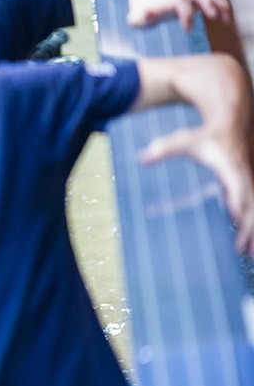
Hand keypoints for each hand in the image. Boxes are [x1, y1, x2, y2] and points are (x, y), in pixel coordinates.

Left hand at [127, 0, 232, 30]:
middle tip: (214, 16)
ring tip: (226, 19)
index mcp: (167, 0)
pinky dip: (221, 6)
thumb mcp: (135, 17)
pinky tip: (226, 18)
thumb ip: (138, 18)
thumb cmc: (141, 12)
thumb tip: (148, 13)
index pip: (180, 2)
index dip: (186, 14)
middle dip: (207, 0)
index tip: (188, 30)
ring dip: (219, 3)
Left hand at [139, 125, 253, 254]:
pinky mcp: (250, 192)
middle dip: (249, 227)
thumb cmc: (207, 137)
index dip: (237, 201)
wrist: (232, 128)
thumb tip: (143, 158)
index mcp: (231, 167)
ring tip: (249, 256)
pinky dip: (253, 230)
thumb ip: (166, 148)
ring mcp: (250, 186)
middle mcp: (245, 179)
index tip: (235, 216)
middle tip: (239, 249)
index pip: (237, 186)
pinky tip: (250, 250)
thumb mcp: (186, 139)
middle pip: (252, 206)